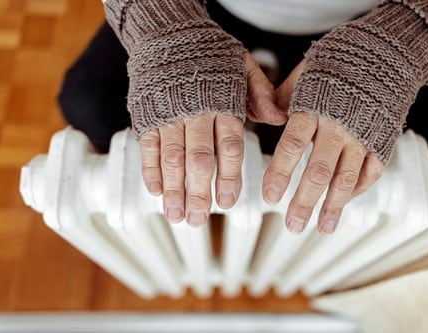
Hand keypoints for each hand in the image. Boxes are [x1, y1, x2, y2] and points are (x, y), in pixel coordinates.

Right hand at [140, 54, 285, 226]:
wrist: (170, 34)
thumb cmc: (211, 56)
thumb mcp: (243, 67)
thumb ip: (260, 94)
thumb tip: (279, 119)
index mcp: (223, 104)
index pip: (229, 147)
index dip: (228, 177)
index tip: (227, 202)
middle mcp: (196, 112)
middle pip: (198, 159)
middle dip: (198, 193)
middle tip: (198, 219)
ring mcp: (169, 115)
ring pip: (171, 158)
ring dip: (173, 190)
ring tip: (176, 215)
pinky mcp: (148, 115)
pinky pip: (148, 146)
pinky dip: (150, 170)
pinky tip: (154, 191)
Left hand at [263, 61, 383, 233]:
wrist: (391, 51)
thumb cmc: (342, 60)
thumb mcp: (308, 71)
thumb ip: (286, 96)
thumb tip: (266, 116)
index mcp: (314, 107)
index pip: (292, 145)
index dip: (280, 173)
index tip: (269, 196)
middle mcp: (339, 126)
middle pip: (319, 171)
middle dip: (304, 201)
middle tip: (292, 225)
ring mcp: (364, 136)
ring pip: (347, 178)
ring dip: (333, 207)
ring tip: (322, 229)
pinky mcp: (382, 141)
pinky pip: (371, 172)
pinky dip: (357, 190)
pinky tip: (344, 205)